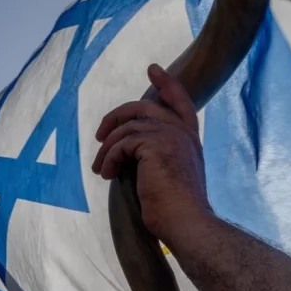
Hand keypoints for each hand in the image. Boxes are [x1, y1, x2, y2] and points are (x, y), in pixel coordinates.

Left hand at [92, 64, 210, 241]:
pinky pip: (121, 143)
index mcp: (190, 139)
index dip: (167, 84)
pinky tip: (107, 174)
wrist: (185, 221)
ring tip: (101, 168)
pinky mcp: (154, 145)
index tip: (153, 70)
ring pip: (128, 127)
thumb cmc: (177, 209)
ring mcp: (170, 136)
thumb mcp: (171, 174)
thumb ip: (159, 156)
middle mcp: (182, 132)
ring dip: (108, 148)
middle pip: (145, 107)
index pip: (181, 101)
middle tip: (100, 134)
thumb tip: (130, 150)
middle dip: (117, 116)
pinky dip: (109, 158)